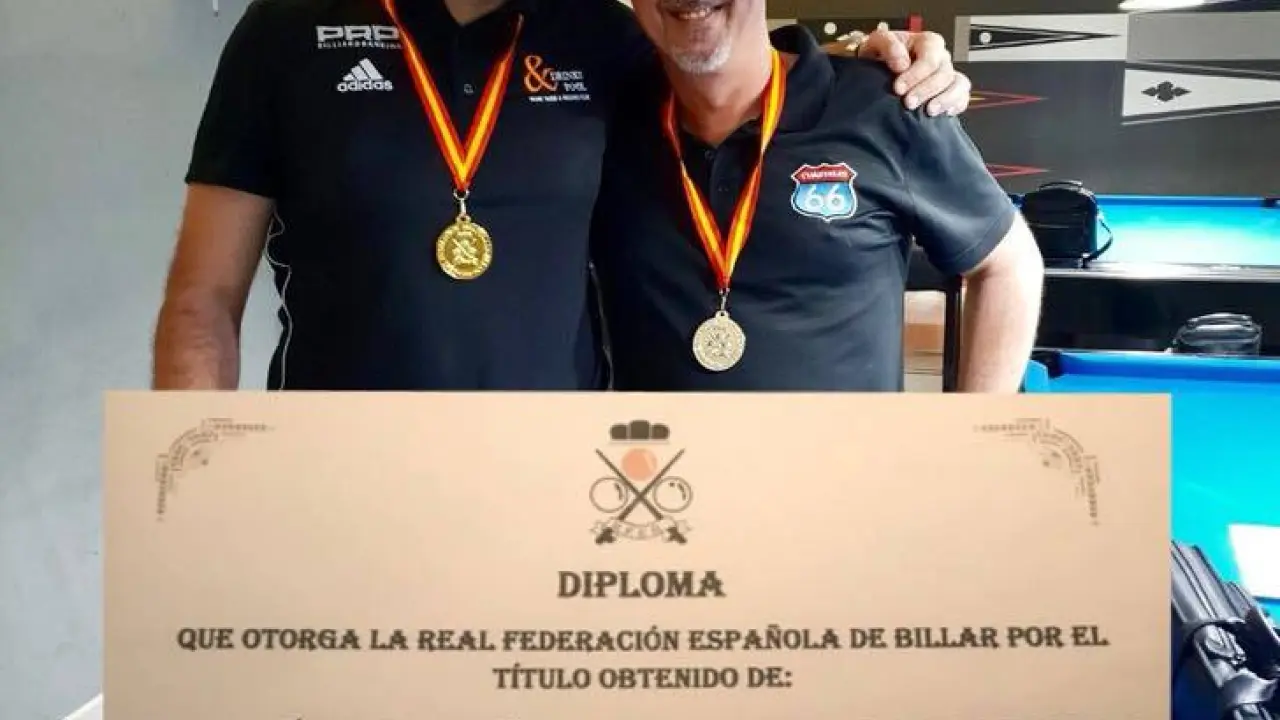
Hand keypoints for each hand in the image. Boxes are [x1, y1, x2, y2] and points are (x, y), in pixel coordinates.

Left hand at [856, 23, 971, 115]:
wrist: (877, 68)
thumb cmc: (879, 54)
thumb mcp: (876, 42)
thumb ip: (888, 45)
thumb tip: (902, 64)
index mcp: (928, 42)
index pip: (930, 57)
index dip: (916, 74)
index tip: (898, 88)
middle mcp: (941, 58)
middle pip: (944, 74)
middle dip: (926, 90)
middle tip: (908, 103)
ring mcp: (948, 74)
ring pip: (958, 85)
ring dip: (945, 99)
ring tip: (929, 112)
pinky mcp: (950, 91)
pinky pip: (963, 97)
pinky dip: (957, 105)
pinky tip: (944, 114)